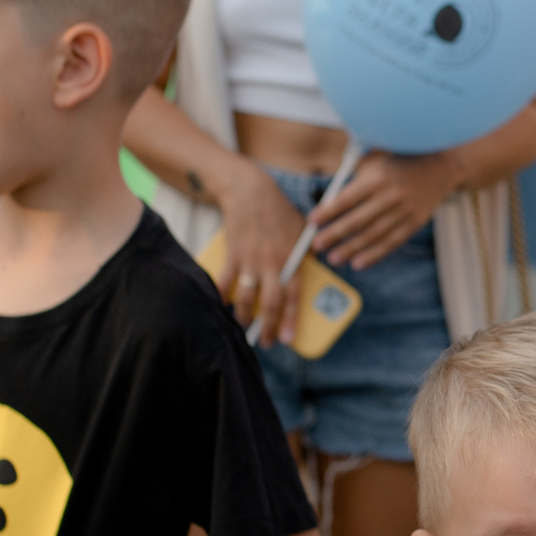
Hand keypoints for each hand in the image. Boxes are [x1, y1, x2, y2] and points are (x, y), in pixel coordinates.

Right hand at [209, 169, 312, 345]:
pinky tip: (222, 305)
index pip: (293, 297)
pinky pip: (224, 282)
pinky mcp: (232, 255)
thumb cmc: (279, 212)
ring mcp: (251, 260)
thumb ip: (307, 252)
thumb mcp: (302, 230)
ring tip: (244, 326)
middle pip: (270, 304)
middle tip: (267, 343)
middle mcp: (272, 264)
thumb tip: (314, 268)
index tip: (288, 339)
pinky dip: (222, 297)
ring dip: (244, 317)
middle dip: (269, 327)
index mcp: (292, 260)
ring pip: (246, 298)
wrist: (251, 192)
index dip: (291, 321)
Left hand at [313, 150, 458, 270]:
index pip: (347, 198)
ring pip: (374, 235)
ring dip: (352, 249)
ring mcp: (405, 210)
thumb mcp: (377, 159)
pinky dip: (375, 254)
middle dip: (335, 234)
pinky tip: (359, 263)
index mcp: (378, 176)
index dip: (328, 212)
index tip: (312, 222)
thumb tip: (331, 201)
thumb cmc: (400, 160)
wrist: (442, 163)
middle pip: (358, 220)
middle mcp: (391, 194)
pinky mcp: (415, 222)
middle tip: (317, 246)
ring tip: (334, 259)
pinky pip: (392, 242)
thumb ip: (355, 178)